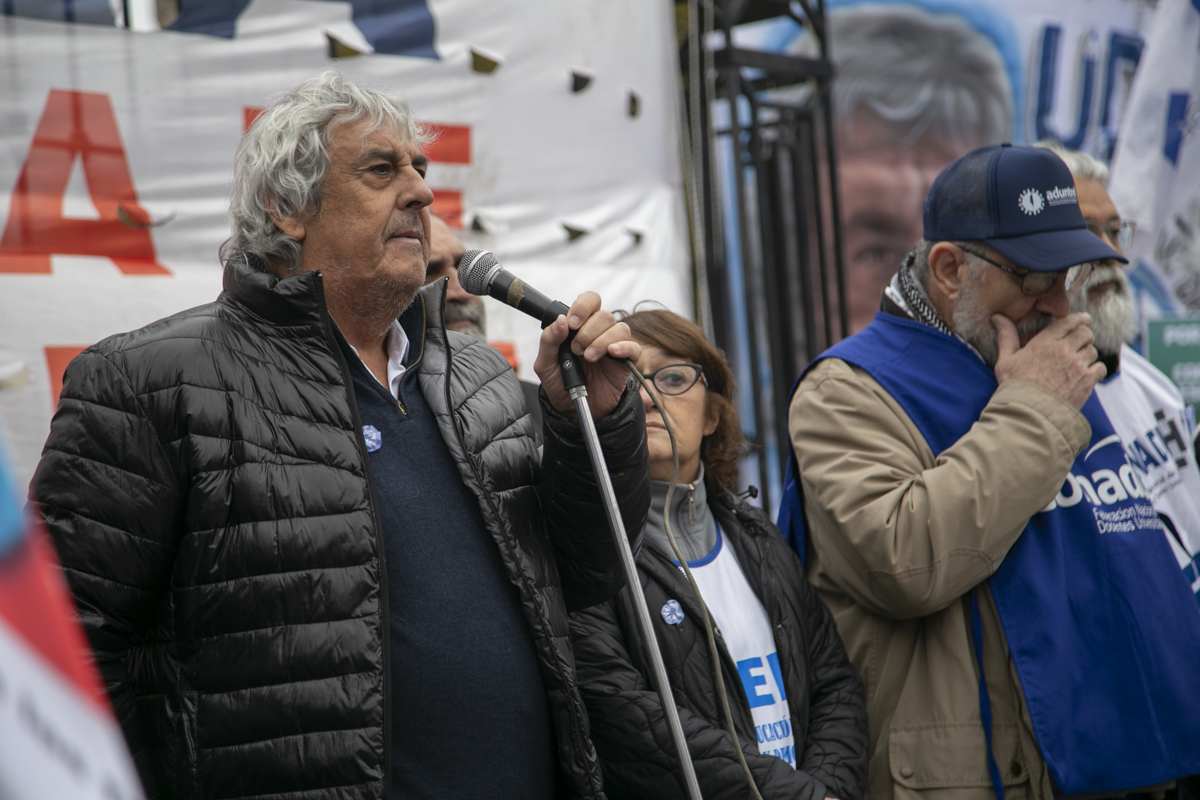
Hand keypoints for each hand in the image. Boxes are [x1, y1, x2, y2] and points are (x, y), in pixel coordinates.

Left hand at [535, 292, 640, 420]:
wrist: (573, 411)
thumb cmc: (559, 386)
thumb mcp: (545, 365)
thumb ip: (549, 341)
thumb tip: (561, 321)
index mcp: (580, 327)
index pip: (589, 301)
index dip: (582, 307)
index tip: (572, 323)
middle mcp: (599, 332)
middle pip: (604, 314)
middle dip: (588, 331)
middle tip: (577, 350)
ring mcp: (614, 346)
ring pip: (619, 328)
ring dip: (602, 341)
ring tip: (589, 358)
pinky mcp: (626, 362)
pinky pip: (633, 347)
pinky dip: (623, 347)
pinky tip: (611, 354)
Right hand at [992, 313, 1105, 409]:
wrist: (1029, 413)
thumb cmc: (1014, 386)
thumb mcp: (1005, 360)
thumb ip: (1006, 336)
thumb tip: (997, 317)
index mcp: (1045, 342)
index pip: (1068, 322)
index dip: (1078, 318)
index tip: (1083, 318)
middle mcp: (1064, 350)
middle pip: (1085, 334)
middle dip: (1084, 336)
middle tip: (1080, 341)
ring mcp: (1077, 366)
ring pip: (1092, 351)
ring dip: (1087, 354)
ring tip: (1079, 361)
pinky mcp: (1086, 381)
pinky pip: (1099, 368)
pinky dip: (1095, 369)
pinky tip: (1086, 374)